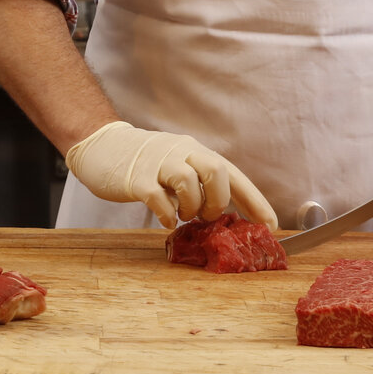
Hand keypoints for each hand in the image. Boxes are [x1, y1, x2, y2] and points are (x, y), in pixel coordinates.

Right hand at [64, 120, 276, 229]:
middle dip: (217, 201)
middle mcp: (182, 152)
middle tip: (206, 216)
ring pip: (189, 183)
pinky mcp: (136, 178)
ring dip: (191, 208)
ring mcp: (158, 163)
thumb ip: (199, 183)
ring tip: (181, 214)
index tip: (270, 227)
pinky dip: (167, 215)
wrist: (102, 146)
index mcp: (197, 151)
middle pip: (217, 171)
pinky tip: (165, 219)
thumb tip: (223, 215)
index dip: (255, 201)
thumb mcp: (178, 165)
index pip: (235, 175)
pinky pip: (158, 199)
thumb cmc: (144, 162)